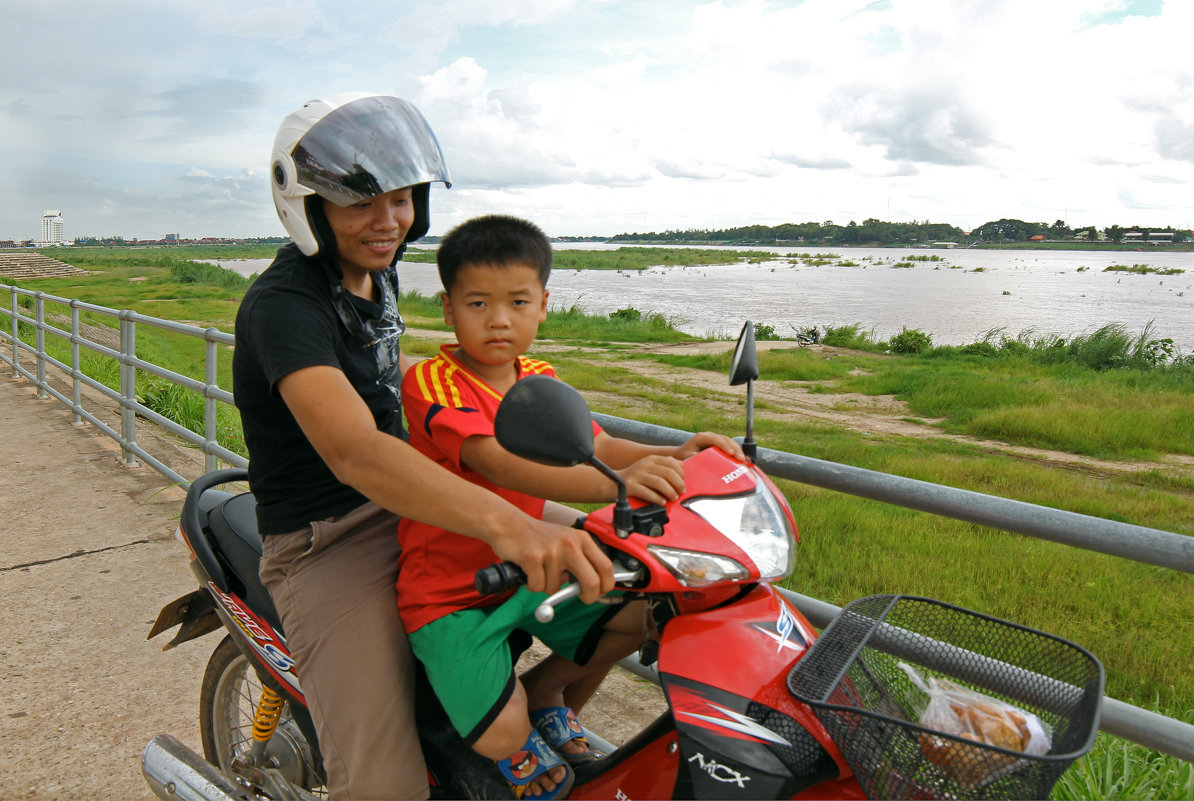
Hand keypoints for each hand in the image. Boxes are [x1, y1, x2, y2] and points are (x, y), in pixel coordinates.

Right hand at [488, 519, 613, 603]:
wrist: (509, 524)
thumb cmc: (538, 537)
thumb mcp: (566, 541)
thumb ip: (581, 560)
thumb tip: (595, 588)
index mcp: (582, 539)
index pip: (606, 567)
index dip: (606, 585)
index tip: (600, 593)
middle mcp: (570, 544)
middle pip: (592, 582)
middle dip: (589, 597)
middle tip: (582, 598)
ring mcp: (552, 551)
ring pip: (557, 588)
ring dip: (547, 586)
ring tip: (540, 570)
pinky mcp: (533, 558)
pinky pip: (538, 586)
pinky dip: (532, 585)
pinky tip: (529, 571)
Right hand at [617, 454, 685, 504]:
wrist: (611, 483)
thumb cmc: (633, 478)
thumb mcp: (648, 467)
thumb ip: (664, 465)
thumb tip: (681, 464)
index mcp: (651, 459)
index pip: (672, 462)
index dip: (681, 473)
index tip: (683, 482)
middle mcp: (644, 465)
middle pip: (668, 472)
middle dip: (678, 483)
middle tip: (681, 492)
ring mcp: (637, 475)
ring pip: (660, 482)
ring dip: (670, 491)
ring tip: (673, 497)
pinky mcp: (630, 486)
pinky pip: (647, 493)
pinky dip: (657, 498)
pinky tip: (662, 502)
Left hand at [673, 431, 744, 460]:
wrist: (680, 455)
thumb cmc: (683, 457)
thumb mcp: (688, 458)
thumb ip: (698, 459)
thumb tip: (709, 464)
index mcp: (701, 437)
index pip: (716, 439)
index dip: (725, 446)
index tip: (731, 454)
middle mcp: (709, 436)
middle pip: (725, 440)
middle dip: (735, 449)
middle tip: (740, 459)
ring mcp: (715, 440)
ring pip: (730, 442)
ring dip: (738, 451)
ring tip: (744, 460)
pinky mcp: (718, 445)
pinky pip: (730, 447)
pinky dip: (737, 453)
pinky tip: (744, 460)